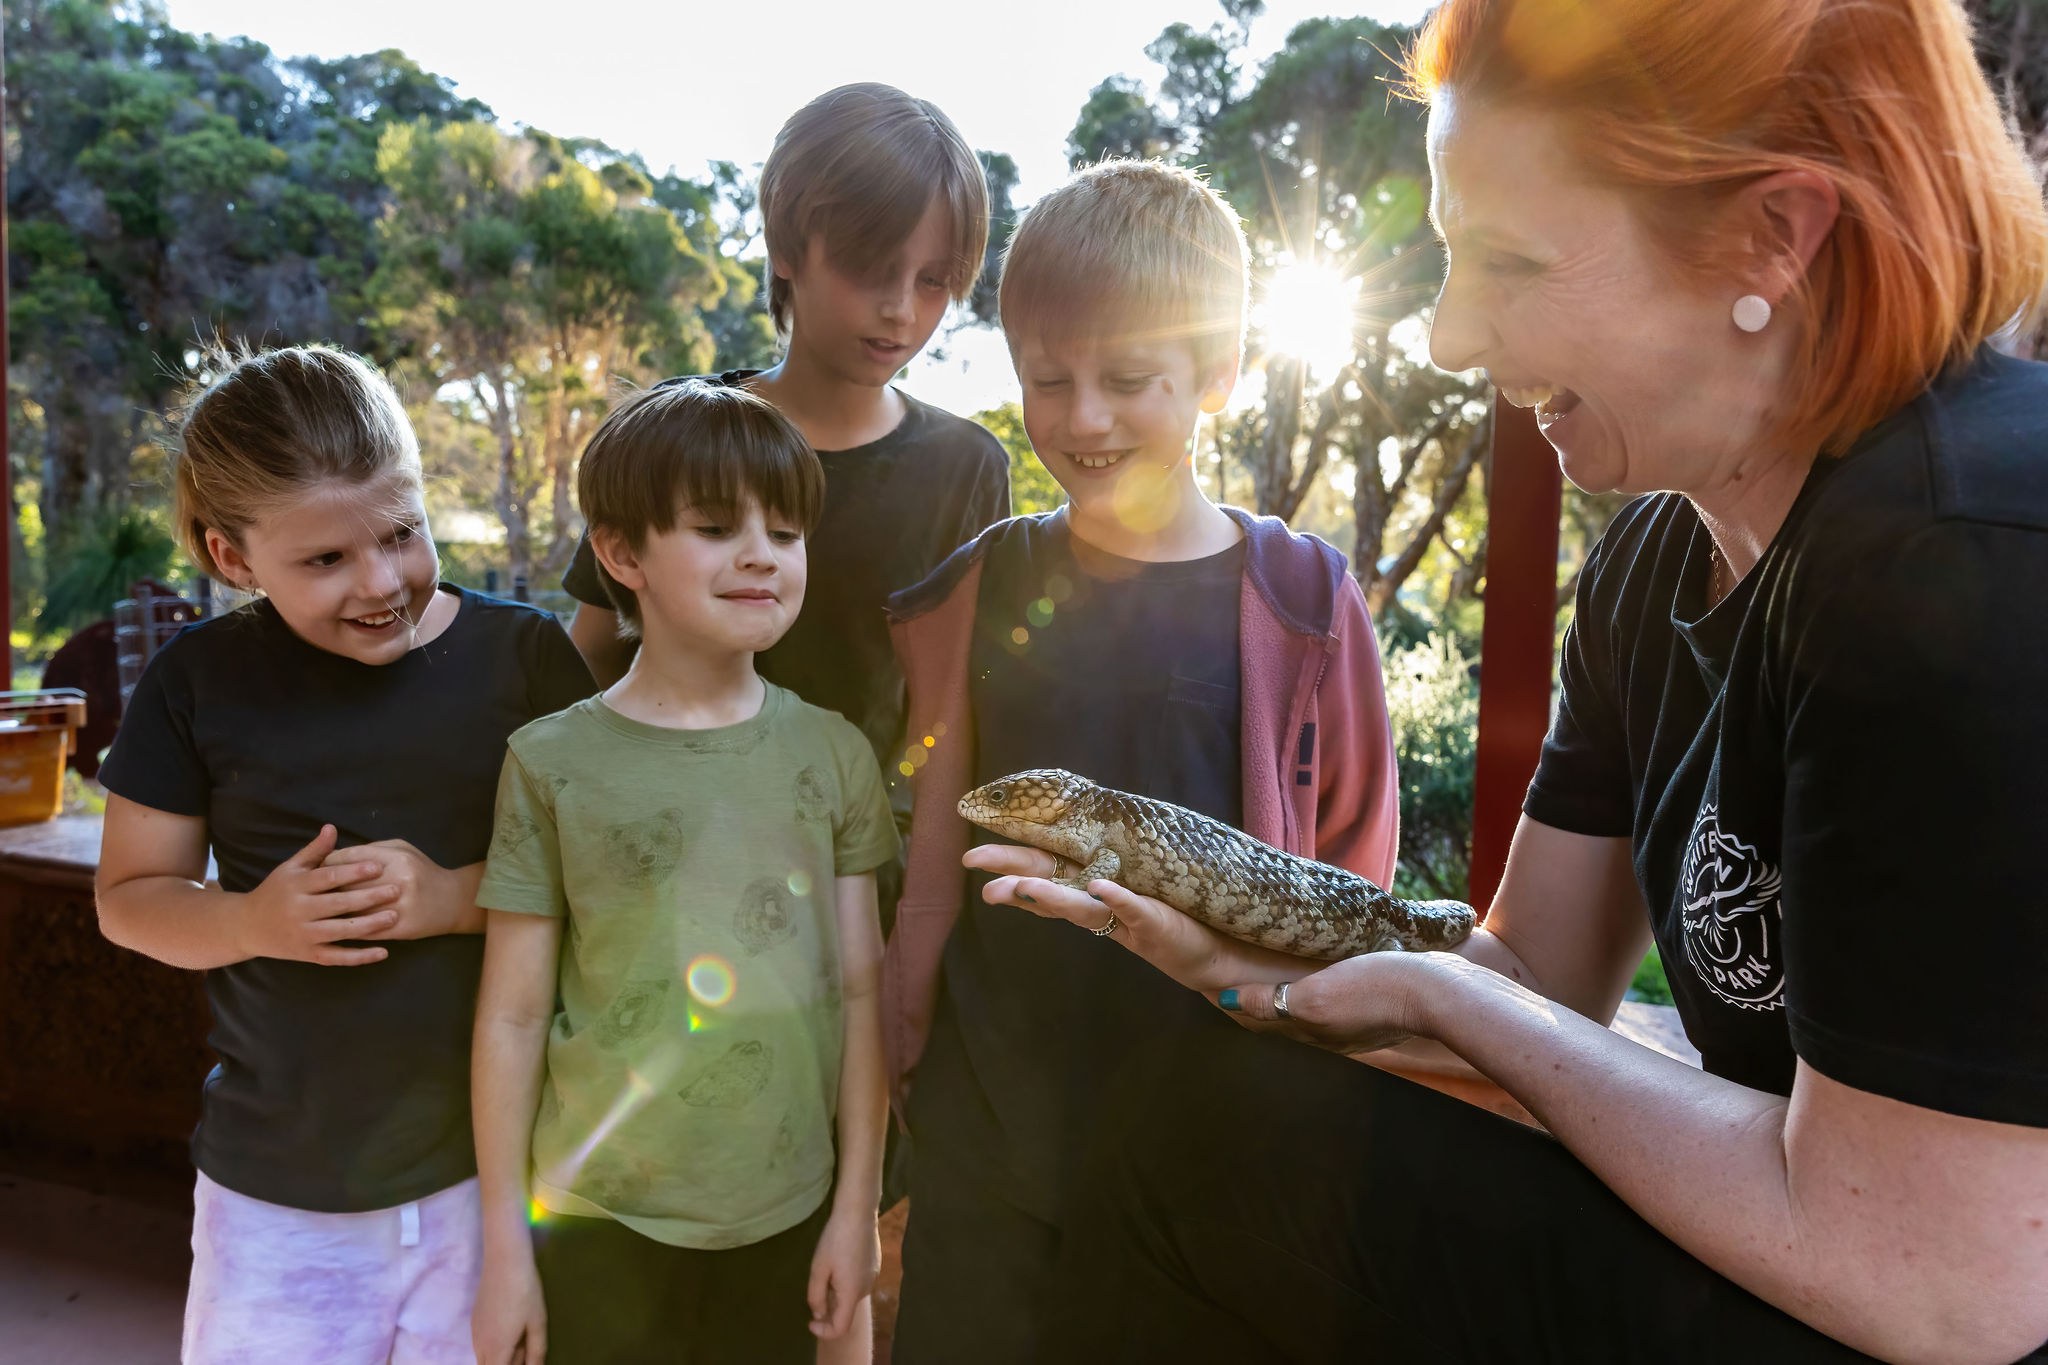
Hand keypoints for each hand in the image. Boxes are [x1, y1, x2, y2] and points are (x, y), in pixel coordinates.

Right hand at [235, 825, 397, 965]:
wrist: (247, 927)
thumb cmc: (275, 892)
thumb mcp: (290, 868)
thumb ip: (315, 851)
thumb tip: (332, 827)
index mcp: (296, 886)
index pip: (328, 877)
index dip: (353, 872)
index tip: (378, 866)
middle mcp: (299, 911)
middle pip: (337, 904)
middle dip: (368, 897)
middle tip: (396, 890)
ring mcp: (304, 935)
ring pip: (340, 931)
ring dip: (369, 926)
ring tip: (394, 916)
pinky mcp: (309, 955)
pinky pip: (337, 957)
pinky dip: (360, 957)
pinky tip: (383, 952)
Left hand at [322, 838, 477, 938]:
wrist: (453, 901)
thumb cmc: (423, 871)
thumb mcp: (403, 849)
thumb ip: (372, 849)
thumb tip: (337, 853)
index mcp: (397, 858)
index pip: (350, 858)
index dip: (328, 863)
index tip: (316, 868)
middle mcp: (398, 881)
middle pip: (348, 884)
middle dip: (325, 888)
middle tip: (310, 892)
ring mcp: (399, 907)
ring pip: (354, 910)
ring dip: (332, 911)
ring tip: (317, 910)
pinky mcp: (400, 929)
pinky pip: (365, 930)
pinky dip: (347, 928)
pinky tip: (334, 927)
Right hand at [472, 1243, 547, 1364]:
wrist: (504, 1262)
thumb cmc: (526, 1292)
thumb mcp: (537, 1323)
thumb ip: (536, 1351)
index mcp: (497, 1349)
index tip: (524, 1359)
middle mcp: (480, 1345)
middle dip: (507, 1364)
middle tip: (525, 1349)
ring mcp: (474, 1333)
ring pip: (484, 1357)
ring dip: (501, 1357)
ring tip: (521, 1336)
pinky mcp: (474, 1321)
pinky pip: (482, 1344)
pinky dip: (495, 1345)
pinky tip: (511, 1327)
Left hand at [807, 1205, 879, 1339]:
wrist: (858, 1212)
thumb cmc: (835, 1239)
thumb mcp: (819, 1268)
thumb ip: (816, 1295)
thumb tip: (819, 1314)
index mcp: (851, 1293)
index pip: (841, 1328)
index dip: (824, 1331)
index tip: (810, 1321)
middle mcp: (866, 1289)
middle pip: (845, 1310)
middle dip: (828, 1306)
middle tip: (816, 1283)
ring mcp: (873, 1276)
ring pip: (851, 1295)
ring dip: (837, 1292)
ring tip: (827, 1268)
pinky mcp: (875, 1265)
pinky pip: (858, 1282)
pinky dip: (846, 1281)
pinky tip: (840, 1260)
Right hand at [964, 843, 1315, 996]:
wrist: (1225, 951)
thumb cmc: (1183, 914)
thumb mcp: (1142, 884)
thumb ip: (1110, 870)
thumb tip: (1081, 842)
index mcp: (1097, 888)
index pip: (1046, 869)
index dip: (1011, 860)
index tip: (975, 852)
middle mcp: (1105, 905)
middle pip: (1051, 886)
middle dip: (1014, 875)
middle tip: (976, 864)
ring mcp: (1128, 916)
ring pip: (1081, 904)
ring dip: (1050, 895)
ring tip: (1020, 888)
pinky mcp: (1158, 924)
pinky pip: (1135, 910)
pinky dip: (1116, 899)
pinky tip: (1099, 889)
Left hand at [1219, 951, 1437, 1053]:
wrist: (1438, 991)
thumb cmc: (1376, 990)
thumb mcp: (1317, 997)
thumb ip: (1271, 1003)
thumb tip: (1225, 1001)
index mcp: (1309, 1031)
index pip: (1258, 1020)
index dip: (1233, 1001)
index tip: (1209, 980)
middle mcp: (1327, 1033)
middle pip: (1279, 1016)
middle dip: (1254, 998)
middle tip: (1230, 970)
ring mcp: (1351, 1022)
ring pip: (1304, 1008)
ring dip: (1283, 992)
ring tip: (1264, 968)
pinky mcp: (1372, 1007)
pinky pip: (1331, 998)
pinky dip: (1312, 987)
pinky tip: (1315, 970)